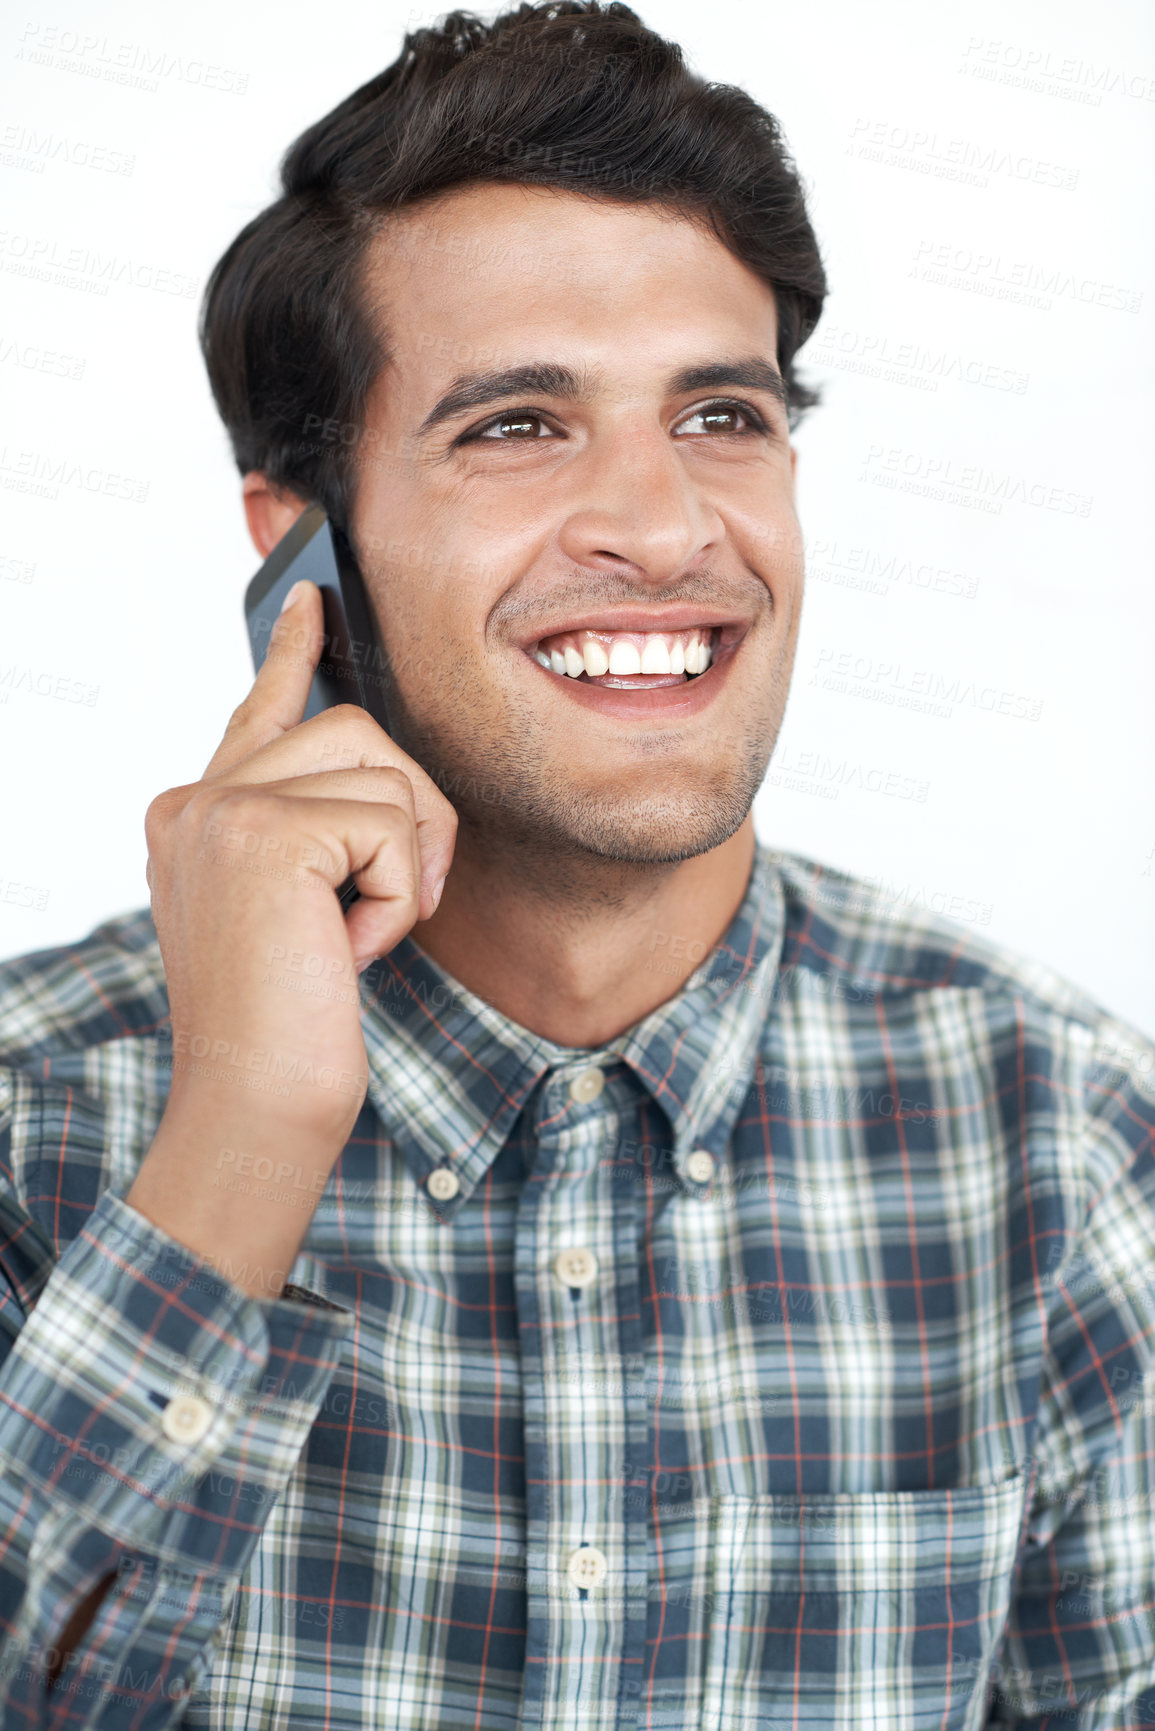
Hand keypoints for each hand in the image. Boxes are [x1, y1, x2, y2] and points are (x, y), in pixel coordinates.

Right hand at [126, 580, 456, 1293]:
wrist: (258, 1102)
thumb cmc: (290, 1022)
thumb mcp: (297, 910)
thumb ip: (311, 831)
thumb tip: (379, 770)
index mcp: (196, 812)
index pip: (262, 709)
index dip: (295, 649)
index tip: (313, 593)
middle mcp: (196, 797)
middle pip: (360, 732)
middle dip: (410, 817)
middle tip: (387, 905)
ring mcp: (221, 807)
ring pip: (386, 771)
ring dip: (406, 862)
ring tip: (356, 933)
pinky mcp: (263, 831)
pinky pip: (394, 825)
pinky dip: (398, 896)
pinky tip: (349, 949)